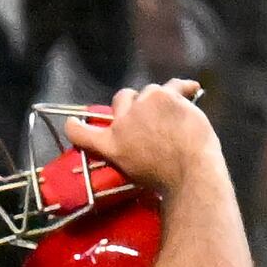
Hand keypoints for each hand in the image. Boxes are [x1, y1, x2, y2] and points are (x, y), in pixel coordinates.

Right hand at [60, 80, 221, 196]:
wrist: (191, 175)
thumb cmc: (168, 181)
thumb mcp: (132, 172)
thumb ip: (123, 153)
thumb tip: (129, 145)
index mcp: (111, 144)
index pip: (80, 132)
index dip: (75, 126)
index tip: (74, 122)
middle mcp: (122, 121)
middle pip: (121, 99)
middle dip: (133, 105)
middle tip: (150, 119)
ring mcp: (144, 106)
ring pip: (149, 91)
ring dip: (158, 100)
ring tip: (173, 114)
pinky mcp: (166, 98)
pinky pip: (174, 85)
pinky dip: (184, 87)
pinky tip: (192, 89)